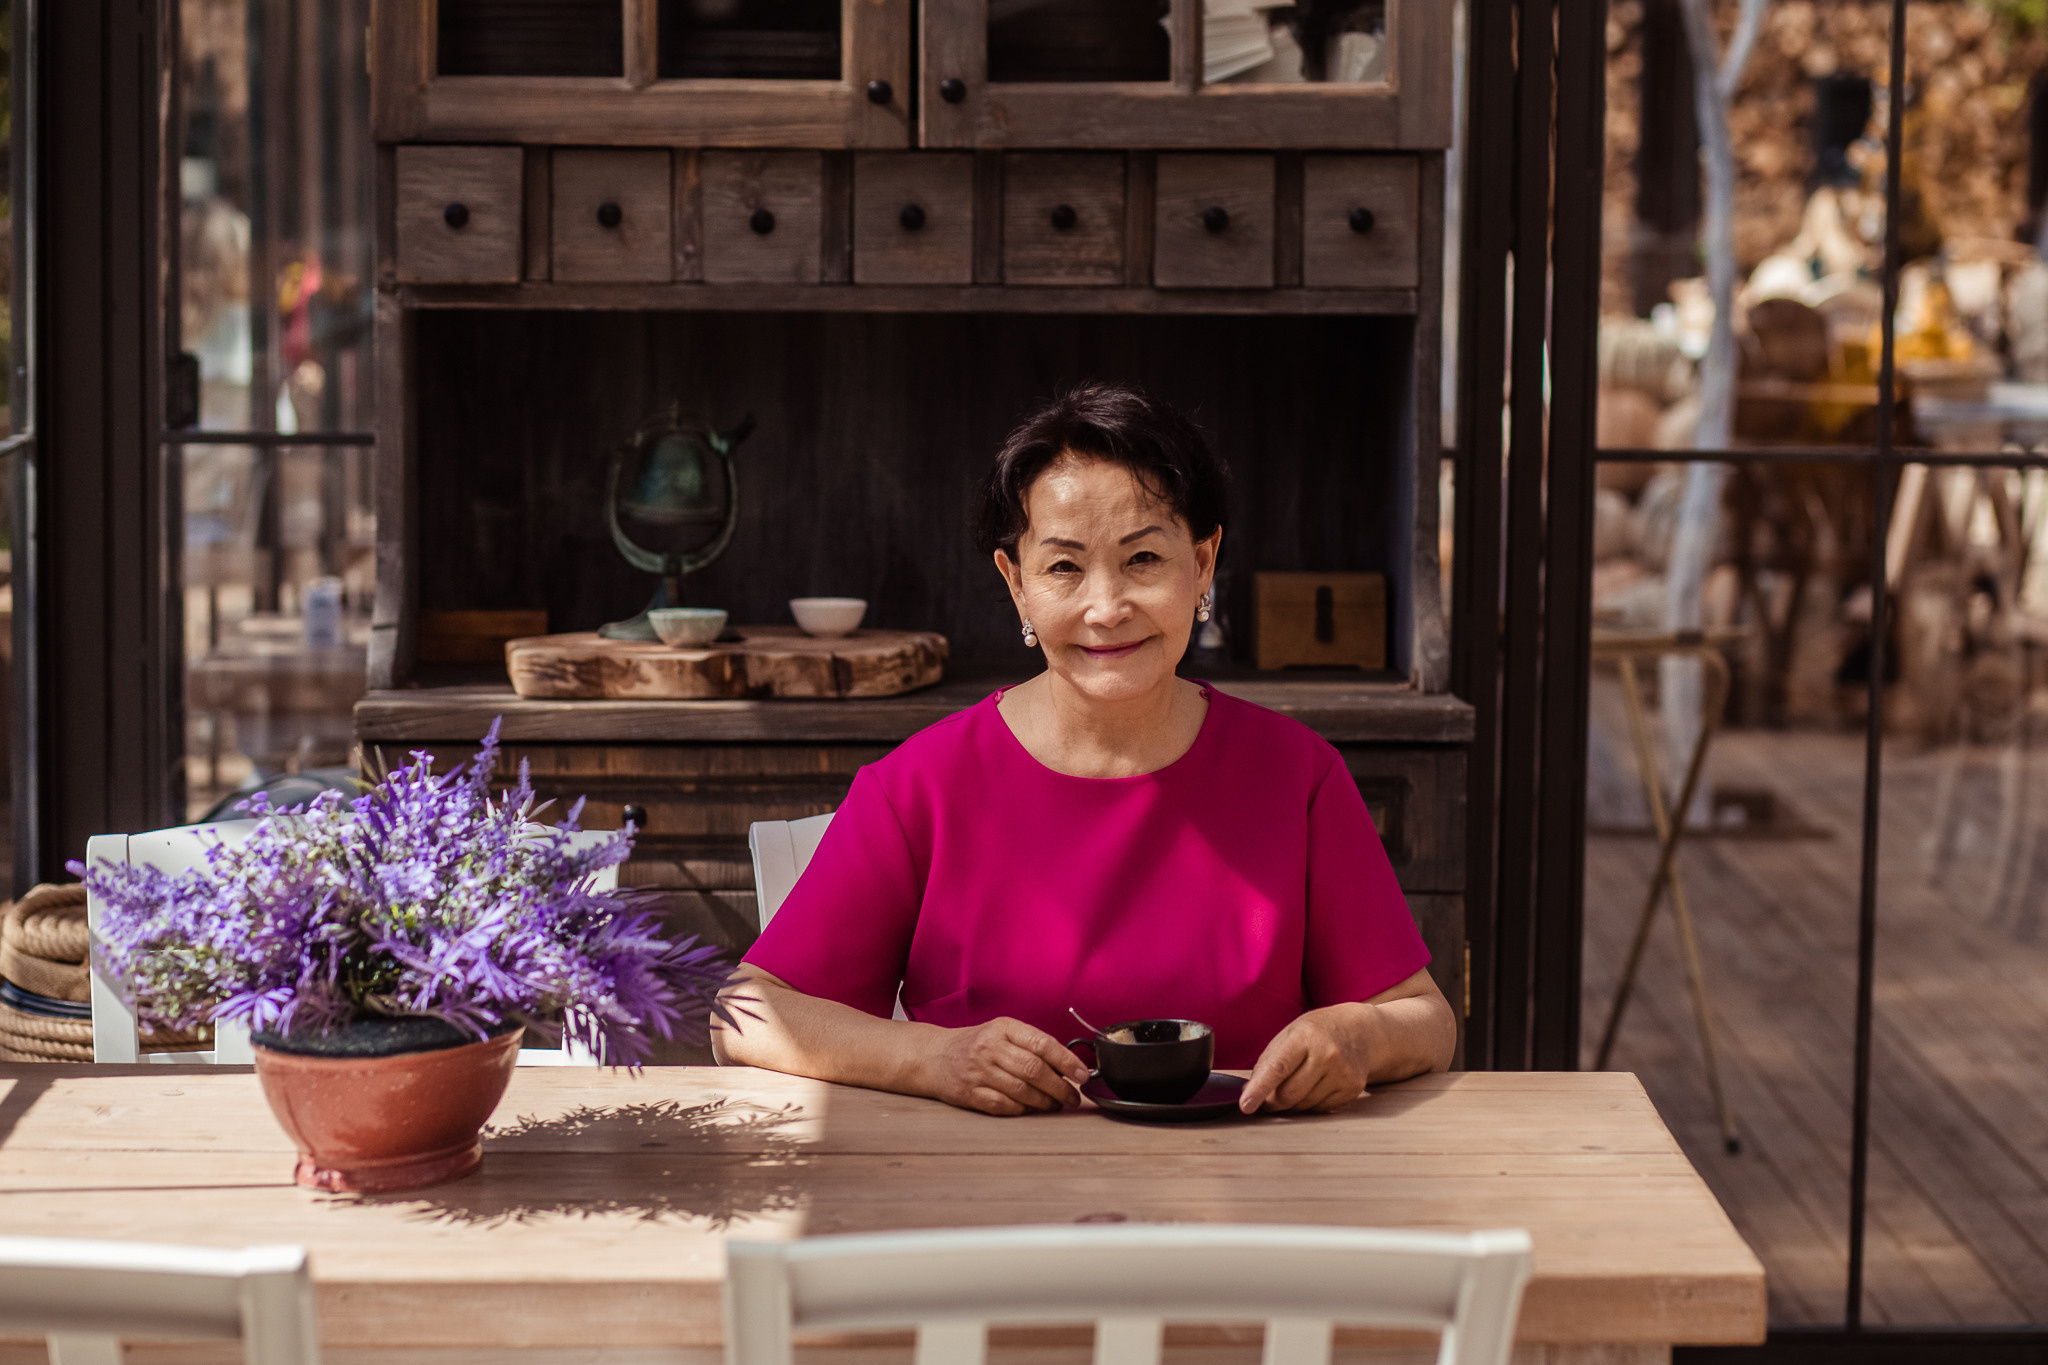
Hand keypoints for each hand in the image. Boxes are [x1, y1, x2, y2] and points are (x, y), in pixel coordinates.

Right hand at [917, 1017, 1089, 1115]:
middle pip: (1034, 1070)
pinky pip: (1004, 1106)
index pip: (1042, 1043)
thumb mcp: (1003, 1032)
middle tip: (1072, 1097)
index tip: (1083, 1075)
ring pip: (1022, 1091)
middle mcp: (990, 1048)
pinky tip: (1031, 1108)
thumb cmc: (976, 1044)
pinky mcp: (970, 1094)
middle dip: (1060, 1087)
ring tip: (1056, 1104)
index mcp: (1003, 1028)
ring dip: (1045, 1102)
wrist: (934, 1056)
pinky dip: (1023, 1110)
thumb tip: (1068, 1066)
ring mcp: (978, 1071)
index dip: (1067, 1061)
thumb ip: (1032, 1045)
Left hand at [1239, 1006, 1371, 1113]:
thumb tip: (1249, 1091)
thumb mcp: (1290, 1033)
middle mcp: (1327, 1055)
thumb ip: (1269, 1060)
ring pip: (1303, 1106)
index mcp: (1306, 1036)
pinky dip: (1309, 1104)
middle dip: (1273, 1101)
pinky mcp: (1353, 1089)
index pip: (1278, 1068)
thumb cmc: (1318, 1031)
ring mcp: (1343, 1073)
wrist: (1362, 1031)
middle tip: (1268, 1097)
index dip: (1259, 1089)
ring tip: (1296, 1084)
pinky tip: (1314, 1086)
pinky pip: (1320, 1109)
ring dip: (1292, 1103)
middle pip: (1289, 1094)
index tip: (1245, 1106)